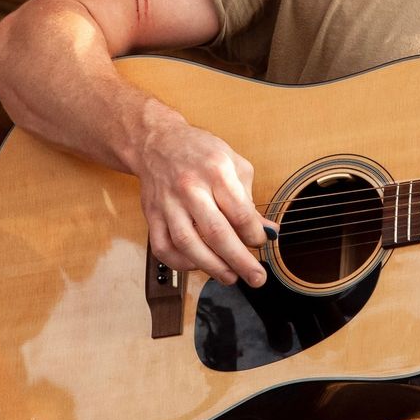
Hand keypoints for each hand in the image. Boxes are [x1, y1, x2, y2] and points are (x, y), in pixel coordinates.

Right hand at [136, 119, 275, 286]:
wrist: (157, 142)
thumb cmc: (201, 153)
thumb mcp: (235, 165)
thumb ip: (250, 200)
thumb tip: (267, 232)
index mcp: (216, 171)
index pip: (240, 212)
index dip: (254, 235)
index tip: (261, 243)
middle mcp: (191, 187)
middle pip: (216, 232)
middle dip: (239, 260)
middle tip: (256, 278)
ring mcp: (168, 203)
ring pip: (187, 243)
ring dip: (211, 266)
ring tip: (230, 277)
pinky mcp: (152, 214)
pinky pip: (163, 247)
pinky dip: (180, 262)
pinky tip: (198, 265)